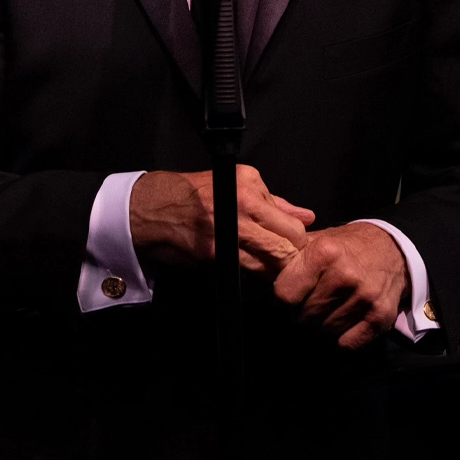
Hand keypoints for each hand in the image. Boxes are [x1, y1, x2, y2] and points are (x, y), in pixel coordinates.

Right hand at [129, 165, 314, 274]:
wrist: (152, 209)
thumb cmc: (195, 195)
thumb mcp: (237, 185)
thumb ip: (275, 203)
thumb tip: (307, 216)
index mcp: (250, 186)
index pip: (293, 224)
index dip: (297, 241)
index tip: (292, 247)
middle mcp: (242, 206)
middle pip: (287, 245)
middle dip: (289, 258)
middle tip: (284, 263)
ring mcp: (227, 231)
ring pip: (269, 263)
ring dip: (271, 269)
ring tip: (265, 266)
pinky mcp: (214, 254)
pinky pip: (245, 270)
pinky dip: (250, 273)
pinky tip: (246, 267)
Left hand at [271, 222, 408, 349]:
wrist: (391, 249)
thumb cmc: (344, 247)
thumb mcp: (314, 241)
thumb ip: (287, 258)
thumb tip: (254, 272)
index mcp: (325, 252)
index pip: (284, 295)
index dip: (283, 298)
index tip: (289, 295)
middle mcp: (346, 275)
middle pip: (303, 316)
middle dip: (300, 314)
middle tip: (307, 304)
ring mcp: (365, 298)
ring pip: (323, 332)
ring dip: (319, 327)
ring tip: (325, 310)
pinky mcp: (380, 317)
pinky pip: (346, 344)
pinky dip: (339, 339)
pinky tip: (340, 321)